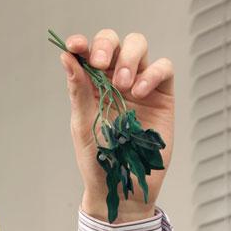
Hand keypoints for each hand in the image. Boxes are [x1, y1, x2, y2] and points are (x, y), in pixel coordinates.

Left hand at [56, 29, 173, 222]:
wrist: (122, 188)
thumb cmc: (99, 160)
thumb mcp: (82, 124)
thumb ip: (78, 91)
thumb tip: (67, 57)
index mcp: (93, 84)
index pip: (88, 52)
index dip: (82, 44)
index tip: (75, 47)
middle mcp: (116, 79)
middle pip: (115, 42)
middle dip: (106, 45)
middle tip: (100, 63)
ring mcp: (141, 85)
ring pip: (139, 47)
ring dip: (129, 59)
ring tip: (123, 86)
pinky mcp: (162, 97)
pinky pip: (163, 69)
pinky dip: (152, 74)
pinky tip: (139, 92)